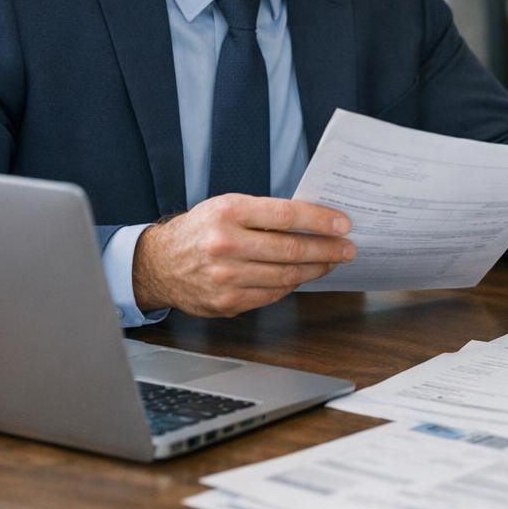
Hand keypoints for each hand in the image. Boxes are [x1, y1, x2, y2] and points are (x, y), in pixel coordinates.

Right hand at [132, 195, 355, 317]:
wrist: (159, 263)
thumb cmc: (201, 229)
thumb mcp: (227, 207)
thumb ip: (265, 213)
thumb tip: (314, 220)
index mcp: (228, 213)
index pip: (286, 216)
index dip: (320, 220)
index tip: (344, 224)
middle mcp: (225, 244)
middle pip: (291, 249)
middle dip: (328, 249)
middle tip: (348, 248)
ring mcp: (226, 276)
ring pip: (286, 275)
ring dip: (316, 269)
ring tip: (331, 262)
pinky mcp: (227, 301)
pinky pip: (272, 294)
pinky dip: (292, 285)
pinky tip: (303, 275)